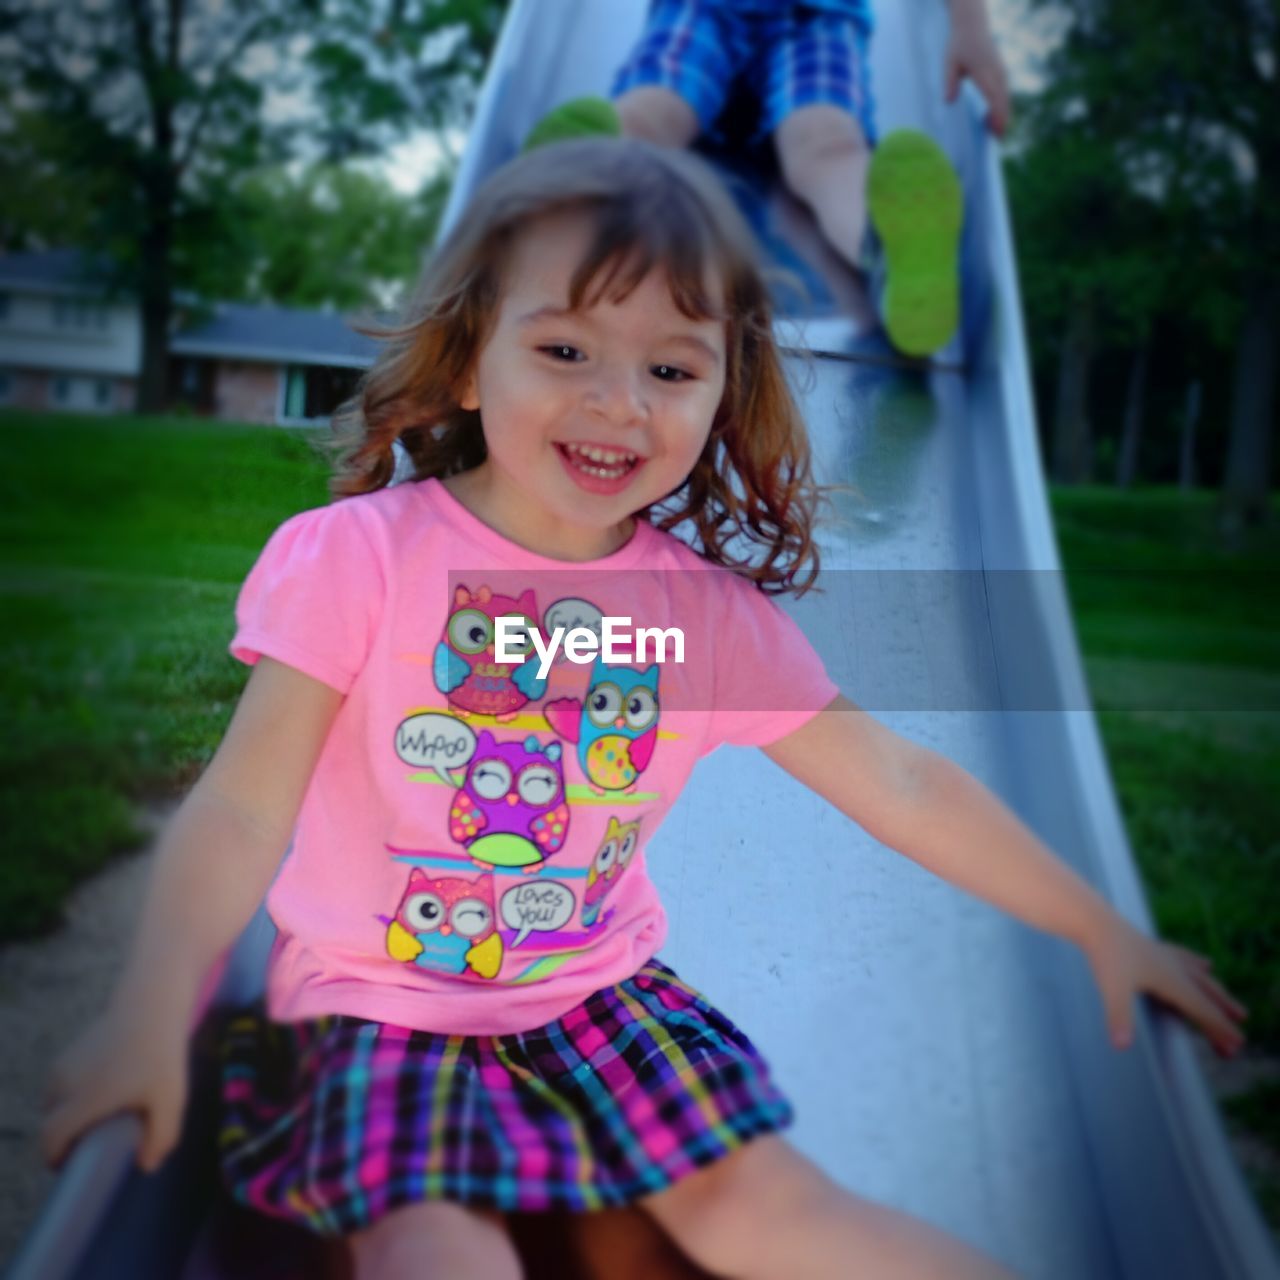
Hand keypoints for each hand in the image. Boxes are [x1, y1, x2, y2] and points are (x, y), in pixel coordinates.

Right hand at [41, 1004, 187, 1172]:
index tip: (70, 1166)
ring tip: (94, 1118)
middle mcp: (66, 1084)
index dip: (55, 1158)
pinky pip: (59, 1085)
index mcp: (84, 1100)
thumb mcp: (171, 1098)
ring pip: (53, 1103)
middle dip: (62, 1139)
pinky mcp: (68, 1052)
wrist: (151, 1004)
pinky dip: (69, 1095)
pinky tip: (96, 1093)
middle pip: (51, 1123)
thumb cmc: (162, 1054)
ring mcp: (63, 1066)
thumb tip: (146, 1167)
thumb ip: (162, 1137)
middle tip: (89, 1143)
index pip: (51, 1139)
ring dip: (66, 1115)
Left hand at [943, 26, 1010, 136]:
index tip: (996, 131)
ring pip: (1005, 98)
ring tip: (996, 134)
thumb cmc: (958, 45)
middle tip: (997, 141)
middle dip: (1002, 121)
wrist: (972, 25)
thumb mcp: (949, 63)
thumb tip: (948, 102)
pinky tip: (991, 118)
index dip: (996, 116)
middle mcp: (997, 72)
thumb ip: (949, 82)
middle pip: (1003, 101)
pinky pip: (1003, 92)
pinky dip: (1000, 106)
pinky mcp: (1001, 72)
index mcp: (985, 72)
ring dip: (1002, 115)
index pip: (994, 98)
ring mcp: (1001, 72)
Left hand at [1084, 915, 1247, 1056]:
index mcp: (1172, 981)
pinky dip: (1198, 965)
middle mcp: (1175, 968)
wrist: (1096, 921)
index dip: (1219, 1029)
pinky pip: (1185, 958)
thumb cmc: (1106, 955)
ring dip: (1218, 996)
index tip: (1236, 1045)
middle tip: (1239, 1039)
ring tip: (1236, 1008)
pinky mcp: (1155, 946)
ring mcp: (1166, 956)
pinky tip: (1205, 964)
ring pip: (1201, 979)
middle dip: (1223, 1020)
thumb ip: (1119, 1018)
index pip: (1202, 1010)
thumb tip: (1121, 1046)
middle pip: (1207, 998)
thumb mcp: (1112, 989)